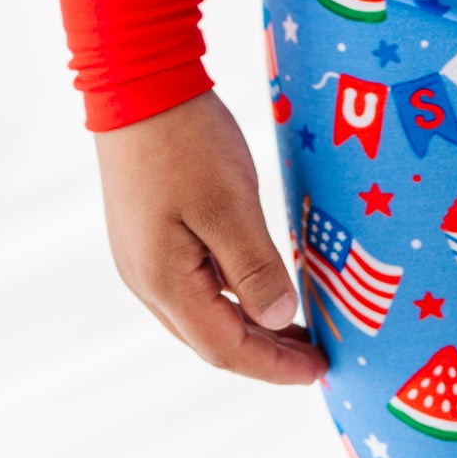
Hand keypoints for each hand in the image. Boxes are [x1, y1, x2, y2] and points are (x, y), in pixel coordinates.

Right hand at [94, 88, 327, 383]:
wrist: (138, 86)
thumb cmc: (186, 141)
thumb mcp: (229, 202)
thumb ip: (253, 267)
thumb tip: (277, 320)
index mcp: (163, 282)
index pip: (225, 348)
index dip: (274, 366)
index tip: (318, 372)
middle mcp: (145, 281)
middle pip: (210, 340)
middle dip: (263, 353)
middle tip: (314, 356)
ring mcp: (141, 258)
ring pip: (200, 315)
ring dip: (246, 327)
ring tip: (292, 329)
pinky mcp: (146, 234)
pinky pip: (192, 285)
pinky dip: (229, 298)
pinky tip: (255, 286)